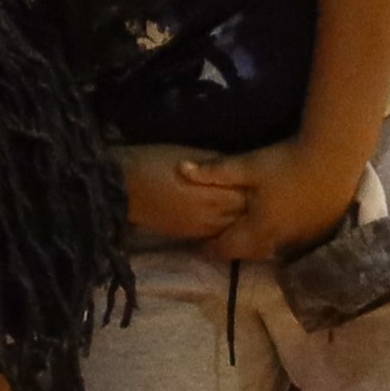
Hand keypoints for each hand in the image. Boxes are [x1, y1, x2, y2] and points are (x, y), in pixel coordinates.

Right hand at [114, 142, 252, 246]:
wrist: (123, 185)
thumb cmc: (155, 161)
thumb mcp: (193, 155)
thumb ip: (219, 165)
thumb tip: (238, 169)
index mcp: (217, 193)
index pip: (252, 196)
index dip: (260, 188)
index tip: (266, 179)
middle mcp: (215, 216)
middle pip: (247, 216)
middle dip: (255, 206)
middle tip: (263, 195)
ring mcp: (203, 229)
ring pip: (233, 229)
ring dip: (241, 220)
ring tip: (248, 209)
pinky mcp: (190, 235)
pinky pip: (217, 234)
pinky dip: (225, 227)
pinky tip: (226, 218)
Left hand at [179, 131, 365, 264]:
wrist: (334, 156)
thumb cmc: (287, 161)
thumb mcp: (247, 165)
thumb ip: (213, 171)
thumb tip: (179, 169)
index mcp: (259, 228)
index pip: (227, 248)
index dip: (209, 248)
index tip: (197, 244)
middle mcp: (280, 239)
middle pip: (249, 253)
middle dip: (232, 248)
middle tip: (218, 240)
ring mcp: (303, 236)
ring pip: (272, 250)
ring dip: (256, 245)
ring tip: (243, 234)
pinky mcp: (321, 229)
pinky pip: (293, 243)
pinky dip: (279, 239)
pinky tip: (275, 226)